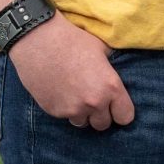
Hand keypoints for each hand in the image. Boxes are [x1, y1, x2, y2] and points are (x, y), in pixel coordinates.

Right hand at [10, 16, 134, 129]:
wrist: (38, 40)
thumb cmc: (72, 39)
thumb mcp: (101, 48)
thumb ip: (111, 68)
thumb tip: (115, 73)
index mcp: (110, 87)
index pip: (125, 117)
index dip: (121, 111)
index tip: (115, 105)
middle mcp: (94, 102)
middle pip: (104, 124)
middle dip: (100, 114)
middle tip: (92, 98)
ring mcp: (73, 109)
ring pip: (83, 123)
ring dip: (82, 113)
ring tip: (75, 94)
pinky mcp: (54, 111)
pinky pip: (65, 117)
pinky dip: (64, 108)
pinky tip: (60, 91)